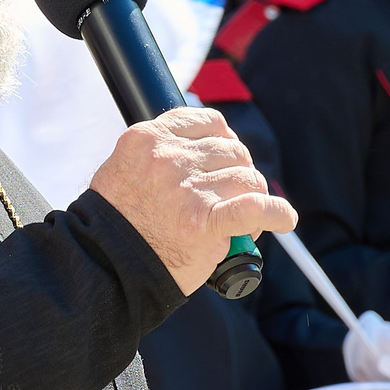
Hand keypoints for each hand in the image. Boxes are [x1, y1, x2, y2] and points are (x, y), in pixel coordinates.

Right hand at [89, 108, 295, 295]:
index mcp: (148, 140)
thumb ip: (159, 154)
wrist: (105, 266)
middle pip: (232, 150)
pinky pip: (256, 208)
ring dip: (252, 198)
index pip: (208, 123)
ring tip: (240, 221)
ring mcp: (190, 190)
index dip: (224, 141)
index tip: (225, 160)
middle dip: (238, 173)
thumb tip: (205, 151)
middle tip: (231, 198)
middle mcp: (170, 159)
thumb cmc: (116, 224)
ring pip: (247, 179)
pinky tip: (283, 219)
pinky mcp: (207, 222)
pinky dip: (276, 214)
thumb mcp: (123, 168)